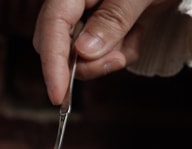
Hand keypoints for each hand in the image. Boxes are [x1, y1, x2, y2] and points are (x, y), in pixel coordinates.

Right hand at [33, 0, 176, 104]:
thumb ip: (111, 21)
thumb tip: (84, 52)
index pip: (52, 27)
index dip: (52, 63)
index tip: (58, 94)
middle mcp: (75, 4)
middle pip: (61, 48)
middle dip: (90, 65)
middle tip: (119, 60)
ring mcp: (87, 18)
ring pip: (84, 58)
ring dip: (112, 58)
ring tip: (136, 34)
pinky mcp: (102, 31)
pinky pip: (103, 56)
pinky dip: (123, 53)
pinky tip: (138, 32)